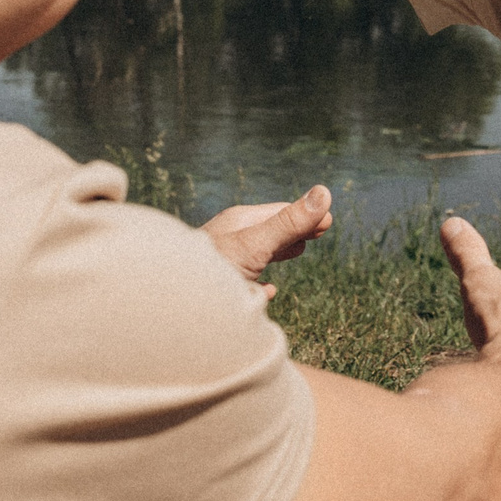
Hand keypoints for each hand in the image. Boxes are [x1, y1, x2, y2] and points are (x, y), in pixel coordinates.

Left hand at [203, 185, 333, 301]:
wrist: (171, 306)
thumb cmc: (210, 271)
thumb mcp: (257, 244)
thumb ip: (289, 223)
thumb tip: (324, 193)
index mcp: (237, 223)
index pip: (278, 212)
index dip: (306, 216)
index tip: (329, 221)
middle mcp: (228, 239)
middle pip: (268, 231)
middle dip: (294, 231)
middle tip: (318, 232)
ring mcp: (221, 264)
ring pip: (256, 253)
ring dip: (278, 252)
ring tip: (295, 251)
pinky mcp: (217, 289)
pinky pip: (243, 282)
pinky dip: (260, 283)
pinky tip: (264, 292)